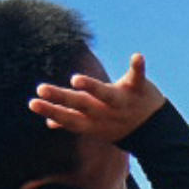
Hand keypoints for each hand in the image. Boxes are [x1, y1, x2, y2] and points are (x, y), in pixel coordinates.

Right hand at [30, 52, 167, 143]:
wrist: (156, 133)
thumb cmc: (118, 124)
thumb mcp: (95, 126)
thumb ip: (72, 121)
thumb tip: (49, 123)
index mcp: (93, 123)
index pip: (68, 118)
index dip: (51, 111)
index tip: (32, 103)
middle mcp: (105, 113)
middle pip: (80, 105)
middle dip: (61, 98)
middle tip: (42, 89)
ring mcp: (122, 102)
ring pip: (105, 94)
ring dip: (91, 86)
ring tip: (76, 79)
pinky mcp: (138, 89)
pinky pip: (137, 76)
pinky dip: (138, 66)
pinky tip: (137, 55)